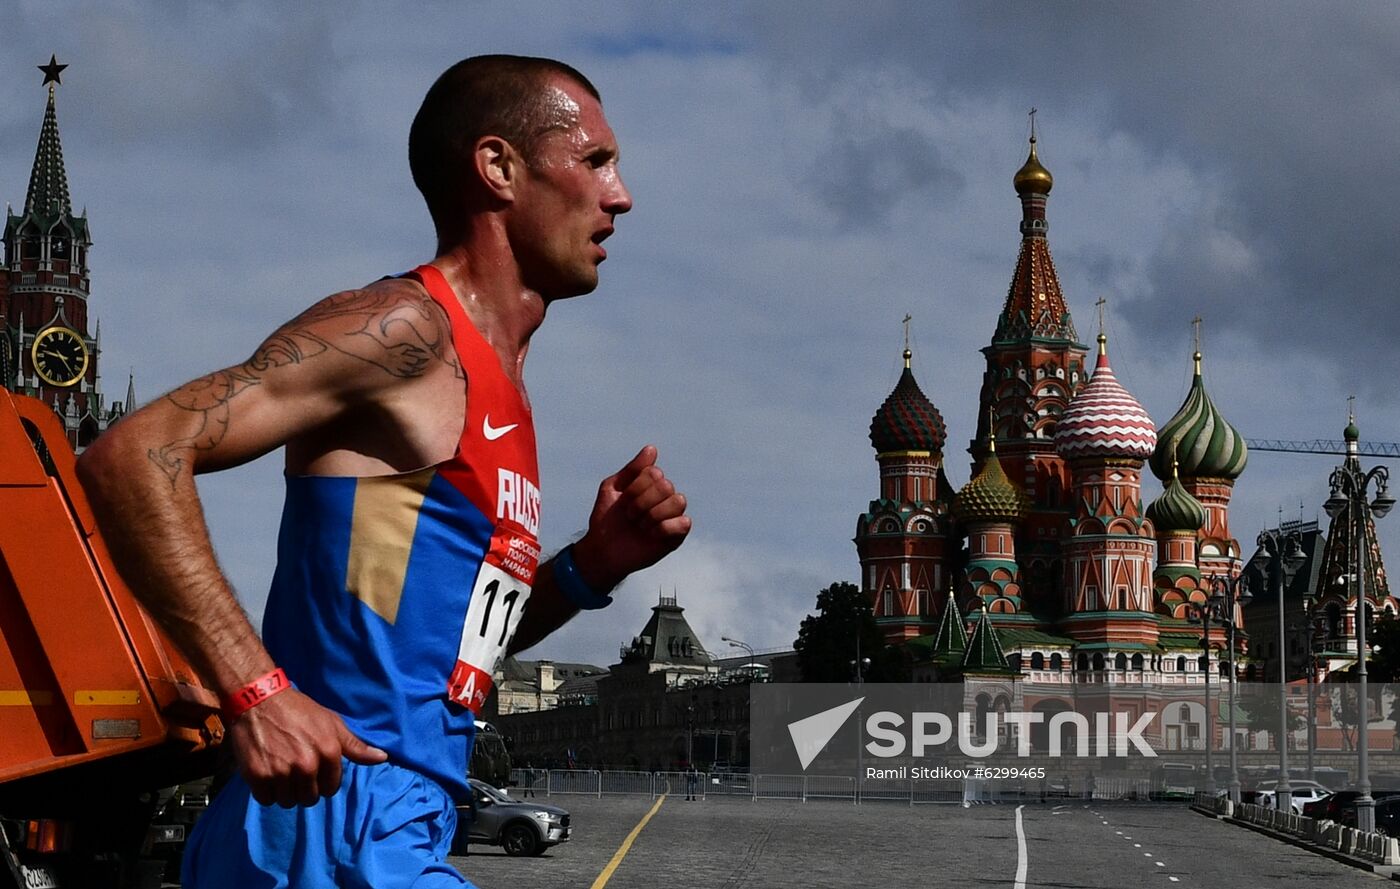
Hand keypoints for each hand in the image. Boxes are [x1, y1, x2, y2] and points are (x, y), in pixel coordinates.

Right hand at [229, 688, 387, 806]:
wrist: (259, 700)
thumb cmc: (299, 710)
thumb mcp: (332, 723)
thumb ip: (355, 746)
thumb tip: (382, 758)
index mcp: (329, 752)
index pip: (331, 789)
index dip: (322, 780)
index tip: (313, 768)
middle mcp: (307, 765)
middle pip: (309, 798)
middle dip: (303, 787)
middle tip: (294, 768)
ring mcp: (282, 772)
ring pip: (288, 802)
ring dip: (284, 791)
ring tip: (280, 769)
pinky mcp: (258, 776)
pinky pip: (266, 800)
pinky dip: (265, 791)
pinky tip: (266, 772)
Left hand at [573, 446, 690, 589]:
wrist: (602, 550)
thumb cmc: (606, 518)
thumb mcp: (612, 488)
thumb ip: (632, 469)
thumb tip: (652, 449)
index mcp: (650, 484)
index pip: (654, 473)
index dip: (636, 487)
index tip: (623, 501)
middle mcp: (664, 497)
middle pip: (666, 486)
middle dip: (642, 502)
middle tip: (629, 516)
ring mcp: (672, 516)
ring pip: (678, 501)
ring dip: (652, 515)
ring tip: (639, 526)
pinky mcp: (677, 536)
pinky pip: (684, 523)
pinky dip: (663, 528)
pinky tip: (650, 535)